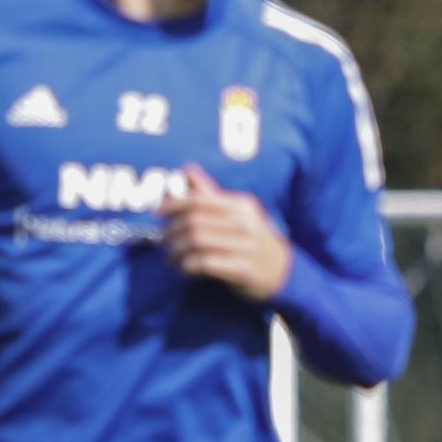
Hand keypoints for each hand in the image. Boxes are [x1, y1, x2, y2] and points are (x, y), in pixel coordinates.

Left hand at [160, 164, 291, 301]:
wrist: (284, 272)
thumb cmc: (252, 239)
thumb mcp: (237, 212)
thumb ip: (210, 192)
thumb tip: (186, 169)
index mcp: (240, 206)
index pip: (200, 200)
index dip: (174, 205)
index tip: (157, 213)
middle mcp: (244, 223)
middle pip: (194, 222)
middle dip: (172, 232)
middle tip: (163, 241)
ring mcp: (245, 247)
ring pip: (197, 243)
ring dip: (177, 251)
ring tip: (172, 258)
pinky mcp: (244, 270)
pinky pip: (206, 264)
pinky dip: (189, 266)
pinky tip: (185, 269)